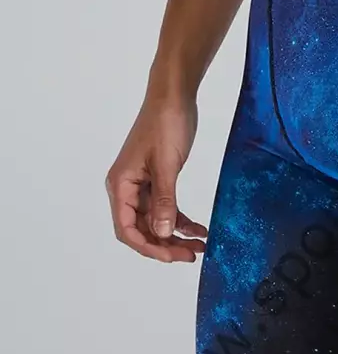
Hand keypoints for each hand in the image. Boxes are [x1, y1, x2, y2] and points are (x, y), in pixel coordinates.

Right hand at [106, 96, 207, 262]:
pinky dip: (182, 220)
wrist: (174, 96)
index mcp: (120, 184)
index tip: (172, 257)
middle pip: (142, 228)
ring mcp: (141, 184)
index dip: (148, 246)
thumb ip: (164, 200)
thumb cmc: (166, 124)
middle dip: (165, 245)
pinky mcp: (157, 179)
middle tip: (192, 255)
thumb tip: (162, 233)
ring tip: (200, 246)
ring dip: (176, 235)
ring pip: (156, 220)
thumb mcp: (167, 164)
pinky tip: (200, 229)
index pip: (126, 228)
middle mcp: (126, 188)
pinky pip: (167, 207)